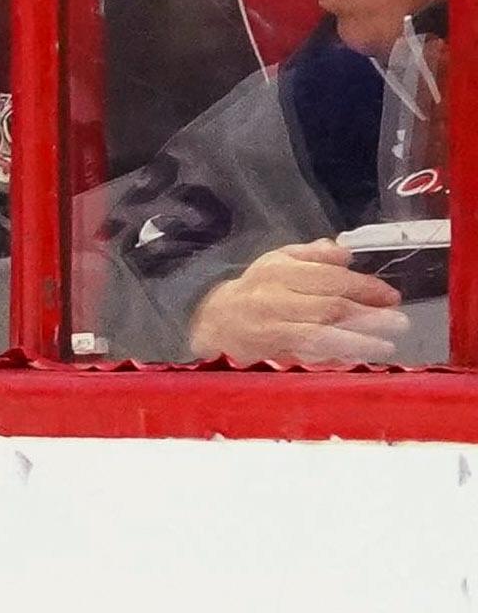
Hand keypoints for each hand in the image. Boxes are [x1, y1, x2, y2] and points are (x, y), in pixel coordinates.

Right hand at [188, 239, 410, 365]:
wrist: (213, 320)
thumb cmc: (256, 287)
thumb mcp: (279, 259)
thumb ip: (313, 254)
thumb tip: (346, 253)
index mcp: (279, 271)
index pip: (329, 279)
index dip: (363, 288)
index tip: (391, 297)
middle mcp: (273, 299)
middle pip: (328, 308)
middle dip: (368, 317)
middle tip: (400, 323)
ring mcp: (270, 328)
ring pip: (318, 336)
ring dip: (356, 342)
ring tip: (385, 346)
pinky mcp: (268, 351)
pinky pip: (306, 355)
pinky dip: (333, 358)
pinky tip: (355, 359)